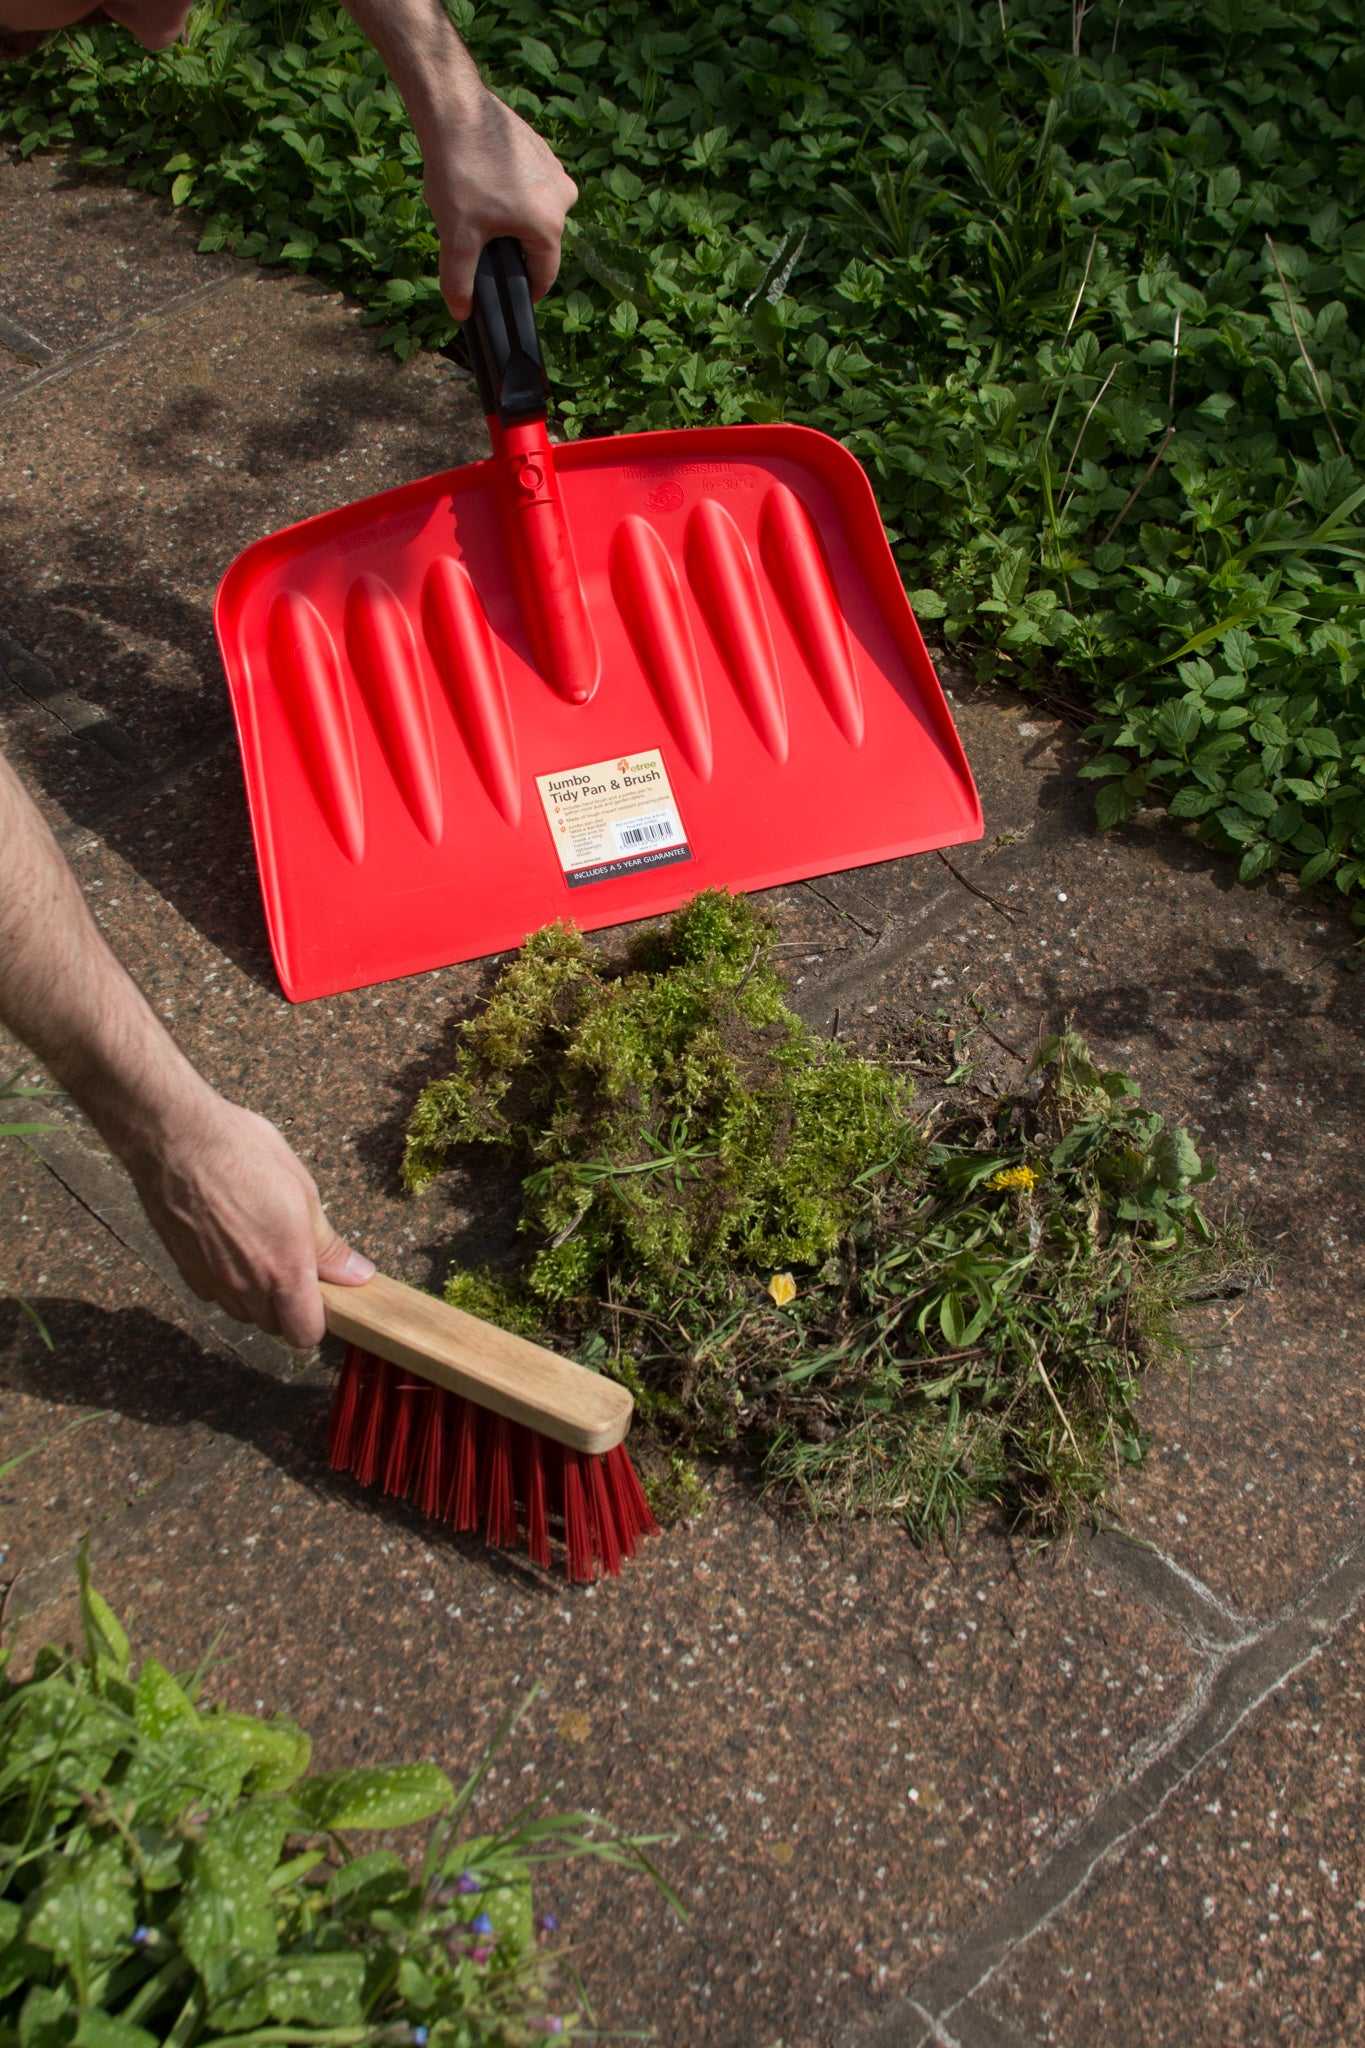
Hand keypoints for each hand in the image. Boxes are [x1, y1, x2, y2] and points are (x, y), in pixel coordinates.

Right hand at [124, 1092, 373, 1348]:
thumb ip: (328, 1245)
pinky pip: (214, 1293)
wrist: (176, 1139)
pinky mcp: (185, 1271)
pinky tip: (226, 1242)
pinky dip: (224, 1280)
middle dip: (285, 1305)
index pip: (304, 1334)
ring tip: (257, 1246)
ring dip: (254, 1294)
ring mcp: (212, 1281)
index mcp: (284, 1268)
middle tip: (289, 1261)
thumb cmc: (244, 1154)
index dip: (315, 1319)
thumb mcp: (303, 1191)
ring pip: (242, 1311)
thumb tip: (357, 1274)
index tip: (319, 1293)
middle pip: (273, 1325)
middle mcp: (246, 1285)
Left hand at [422, 86, 577, 320]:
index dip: (524, 291)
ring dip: (512, 219)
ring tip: (478, 207)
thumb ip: (459, 280)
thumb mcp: (456, 236)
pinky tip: (484, 183)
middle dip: (513, 249)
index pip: (544, 275)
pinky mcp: (543, 149)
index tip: (507, 294)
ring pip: (536, 213)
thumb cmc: (460, 173)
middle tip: (479, 241)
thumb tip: (460, 313)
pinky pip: (532, 186)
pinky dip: (513, 192)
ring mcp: (556, 169)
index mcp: (549, 225)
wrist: (455, 109)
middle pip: (540, 243)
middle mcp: (563, 198)